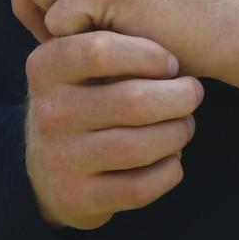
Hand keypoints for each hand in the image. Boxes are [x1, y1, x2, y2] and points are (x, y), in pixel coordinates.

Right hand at [21, 30, 201, 229]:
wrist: (45, 168)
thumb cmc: (81, 102)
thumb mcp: (77, 68)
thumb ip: (110, 46)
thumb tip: (173, 42)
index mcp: (45, 67)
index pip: (100, 50)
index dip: (148, 55)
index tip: (171, 63)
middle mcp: (48, 112)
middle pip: (131, 101)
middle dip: (178, 97)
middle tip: (193, 93)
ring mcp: (58, 158)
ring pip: (138, 147)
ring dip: (177, 135)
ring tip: (185, 125)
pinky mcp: (76, 197)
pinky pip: (139, 187)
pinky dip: (168, 172)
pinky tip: (172, 160)